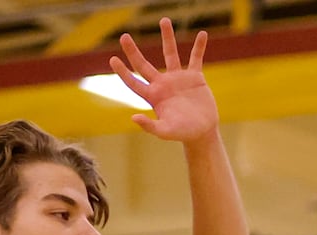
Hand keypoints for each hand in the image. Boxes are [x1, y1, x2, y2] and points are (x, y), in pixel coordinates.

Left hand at [110, 17, 217, 142]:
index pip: (133, 81)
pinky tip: (203, 34)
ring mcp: (179, 79)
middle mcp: (163, 84)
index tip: (113, 59)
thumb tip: (133, 118)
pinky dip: (199, 47)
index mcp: (153, 96)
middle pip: (143, 64)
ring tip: (164, 20)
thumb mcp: (166, 132)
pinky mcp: (195, 78)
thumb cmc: (183, 133)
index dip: (123, 72)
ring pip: (170, 54)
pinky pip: (196, 58)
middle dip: (133, 51)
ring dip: (167, 38)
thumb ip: (150, 126)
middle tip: (124, 37)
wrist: (203, 132)